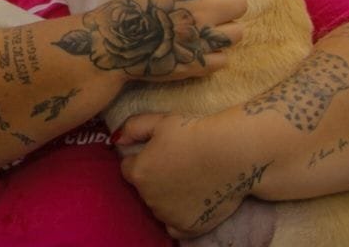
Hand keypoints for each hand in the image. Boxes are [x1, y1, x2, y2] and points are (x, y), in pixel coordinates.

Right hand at [53, 0, 245, 82]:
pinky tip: (196, 53)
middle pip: (240, 4)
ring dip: (224, 33)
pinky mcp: (200, 65)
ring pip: (237, 33)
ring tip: (204, 35)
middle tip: (210, 14)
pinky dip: (212, 58)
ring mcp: (202, 39)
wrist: (111, 44)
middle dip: (228, 7)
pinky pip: (224, 59)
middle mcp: (202, 11)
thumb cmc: (129, 7)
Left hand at [116, 112, 274, 238]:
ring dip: (166, 196)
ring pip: (159, 206)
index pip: (128, 168)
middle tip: (178, 163)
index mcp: (139, 172)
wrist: (232, 153)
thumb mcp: (160, 121)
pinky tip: (190, 202)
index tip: (160, 152)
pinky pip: (174, 226)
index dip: (142, 158)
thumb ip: (132, 128)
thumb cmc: (195, 132)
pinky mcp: (188, 227)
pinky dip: (178, 217)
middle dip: (154, 178)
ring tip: (189, 179)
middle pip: (144, 188)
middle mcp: (149, 197)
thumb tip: (117, 139)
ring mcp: (168, 215)